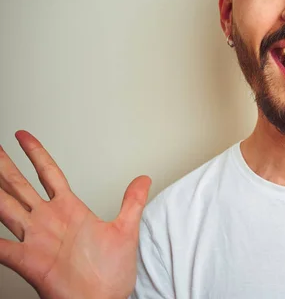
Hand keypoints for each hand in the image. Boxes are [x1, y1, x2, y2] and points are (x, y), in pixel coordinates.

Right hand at [0, 131, 150, 298]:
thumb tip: (144, 179)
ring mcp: (37, 239)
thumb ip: (132, 202)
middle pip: (20, 185)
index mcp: (69, 210)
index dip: (36, 153)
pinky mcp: (30, 261)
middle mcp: (48, 221)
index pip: (48, 173)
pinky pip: (2, 247)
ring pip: (6, 207)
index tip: (23, 136)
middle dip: (5, 165)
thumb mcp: (126, 229)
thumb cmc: (110, 274)